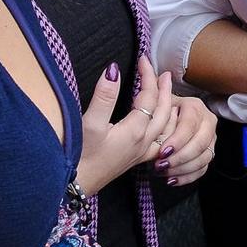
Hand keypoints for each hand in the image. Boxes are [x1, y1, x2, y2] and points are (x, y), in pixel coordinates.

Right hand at [75, 57, 176, 195]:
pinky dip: (167, 127)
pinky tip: (163, 125)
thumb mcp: (89, 124)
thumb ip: (104, 96)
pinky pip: (162, 140)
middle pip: (163, 111)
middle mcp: (144, 141)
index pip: (148, 96)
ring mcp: (142, 152)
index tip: (143, 59)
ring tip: (168, 93)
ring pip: (166, 127)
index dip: (147, 75)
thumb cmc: (80, 157)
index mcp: (135, 130)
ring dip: (169, 107)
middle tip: (163, 73)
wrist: (76, 187)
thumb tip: (113, 70)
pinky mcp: (136, 159)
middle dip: (163, 89)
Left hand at [154, 95, 217, 185]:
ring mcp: (211, 139)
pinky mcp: (208, 153)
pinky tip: (172, 180)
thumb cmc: (160, 110)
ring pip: (204, 158)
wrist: (167, 119)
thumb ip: (154, 89)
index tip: (162, 151)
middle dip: (180, 157)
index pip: (190, 125)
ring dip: (183, 168)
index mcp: (195, 107)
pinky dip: (188, 177)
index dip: (177, 140)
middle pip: (200, 143)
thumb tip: (155, 71)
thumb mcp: (155, 99)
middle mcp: (207, 121)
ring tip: (164, 172)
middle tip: (162, 164)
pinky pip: (203, 169)